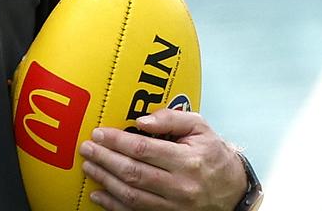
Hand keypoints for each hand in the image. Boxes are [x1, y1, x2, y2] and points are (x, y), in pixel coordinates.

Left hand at [78, 110, 244, 210]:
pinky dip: (113, 205)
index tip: (98, 133)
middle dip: (105, 159)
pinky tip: (98, 194)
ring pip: (131, 195)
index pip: (143, 150)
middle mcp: (181, 186)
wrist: (234, 191)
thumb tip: (141, 120)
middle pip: (133, 173)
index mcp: (187, 160)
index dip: (116, 141)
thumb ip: (172, 119)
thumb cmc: (213, 155)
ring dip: (105, 180)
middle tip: (86, 148)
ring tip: (89, 166)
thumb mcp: (201, 128)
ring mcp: (174, 206)